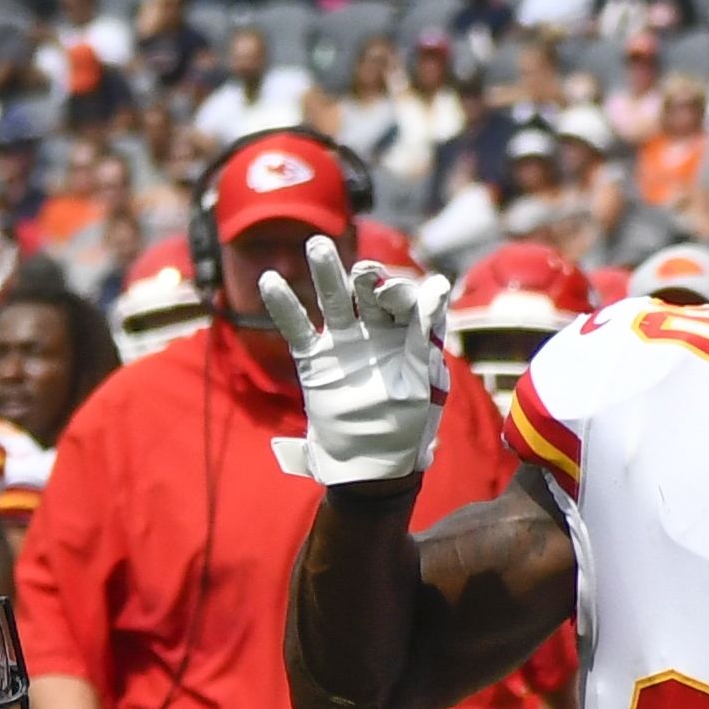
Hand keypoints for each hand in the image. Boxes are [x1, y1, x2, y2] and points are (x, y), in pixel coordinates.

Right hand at [259, 234, 449, 487]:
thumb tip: (438, 286)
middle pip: (367, 293)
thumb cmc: (405, 424)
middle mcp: (374, 330)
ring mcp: (343, 342)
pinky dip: (284, 306)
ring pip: (333, 300)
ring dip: (326, 273)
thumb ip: (423, 332)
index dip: (400, 294)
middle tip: (362, 270)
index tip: (394, 294)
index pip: (403, 300)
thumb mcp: (420, 379)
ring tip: (317, 245)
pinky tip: (270, 281)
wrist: (370, 463)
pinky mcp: (315, 359)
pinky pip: (297, 328)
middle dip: (365, 277)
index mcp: (406, 332)